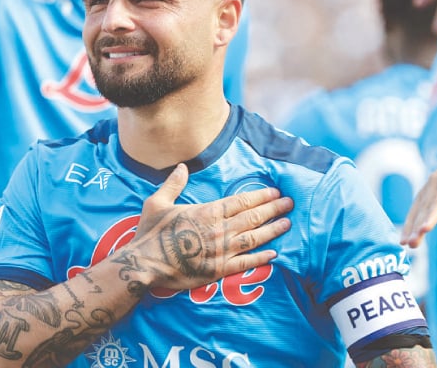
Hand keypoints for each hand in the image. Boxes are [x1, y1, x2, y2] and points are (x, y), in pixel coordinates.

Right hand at [132, 164, 292, 290]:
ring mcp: (221, 251)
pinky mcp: (219, 270)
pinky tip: (274, 253)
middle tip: (290, 203)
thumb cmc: (151, 232)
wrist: (146, 263)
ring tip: (287, 223)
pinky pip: (246, 263)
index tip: (275, 192)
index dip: (260, 196)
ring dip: (273, 230)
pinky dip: (261, 258)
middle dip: (273, 209)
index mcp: (207, 212)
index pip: (240, 201)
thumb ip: (174, 184)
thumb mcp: (157, 202)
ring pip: (254, 238)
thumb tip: (183, 166)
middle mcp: (219, 230)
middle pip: (252, 217)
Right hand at [401, 143, 436, 247]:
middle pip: (426, 206)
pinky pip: (417, 208)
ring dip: (410, 225)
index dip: (433, 214)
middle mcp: (436, 179)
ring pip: (418, 208)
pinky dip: (410, 221)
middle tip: (411, 243)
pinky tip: (406, 235)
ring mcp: (429, 185)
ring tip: (405, 244)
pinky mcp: (427, 192)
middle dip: (418, 225)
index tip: (425, 229)